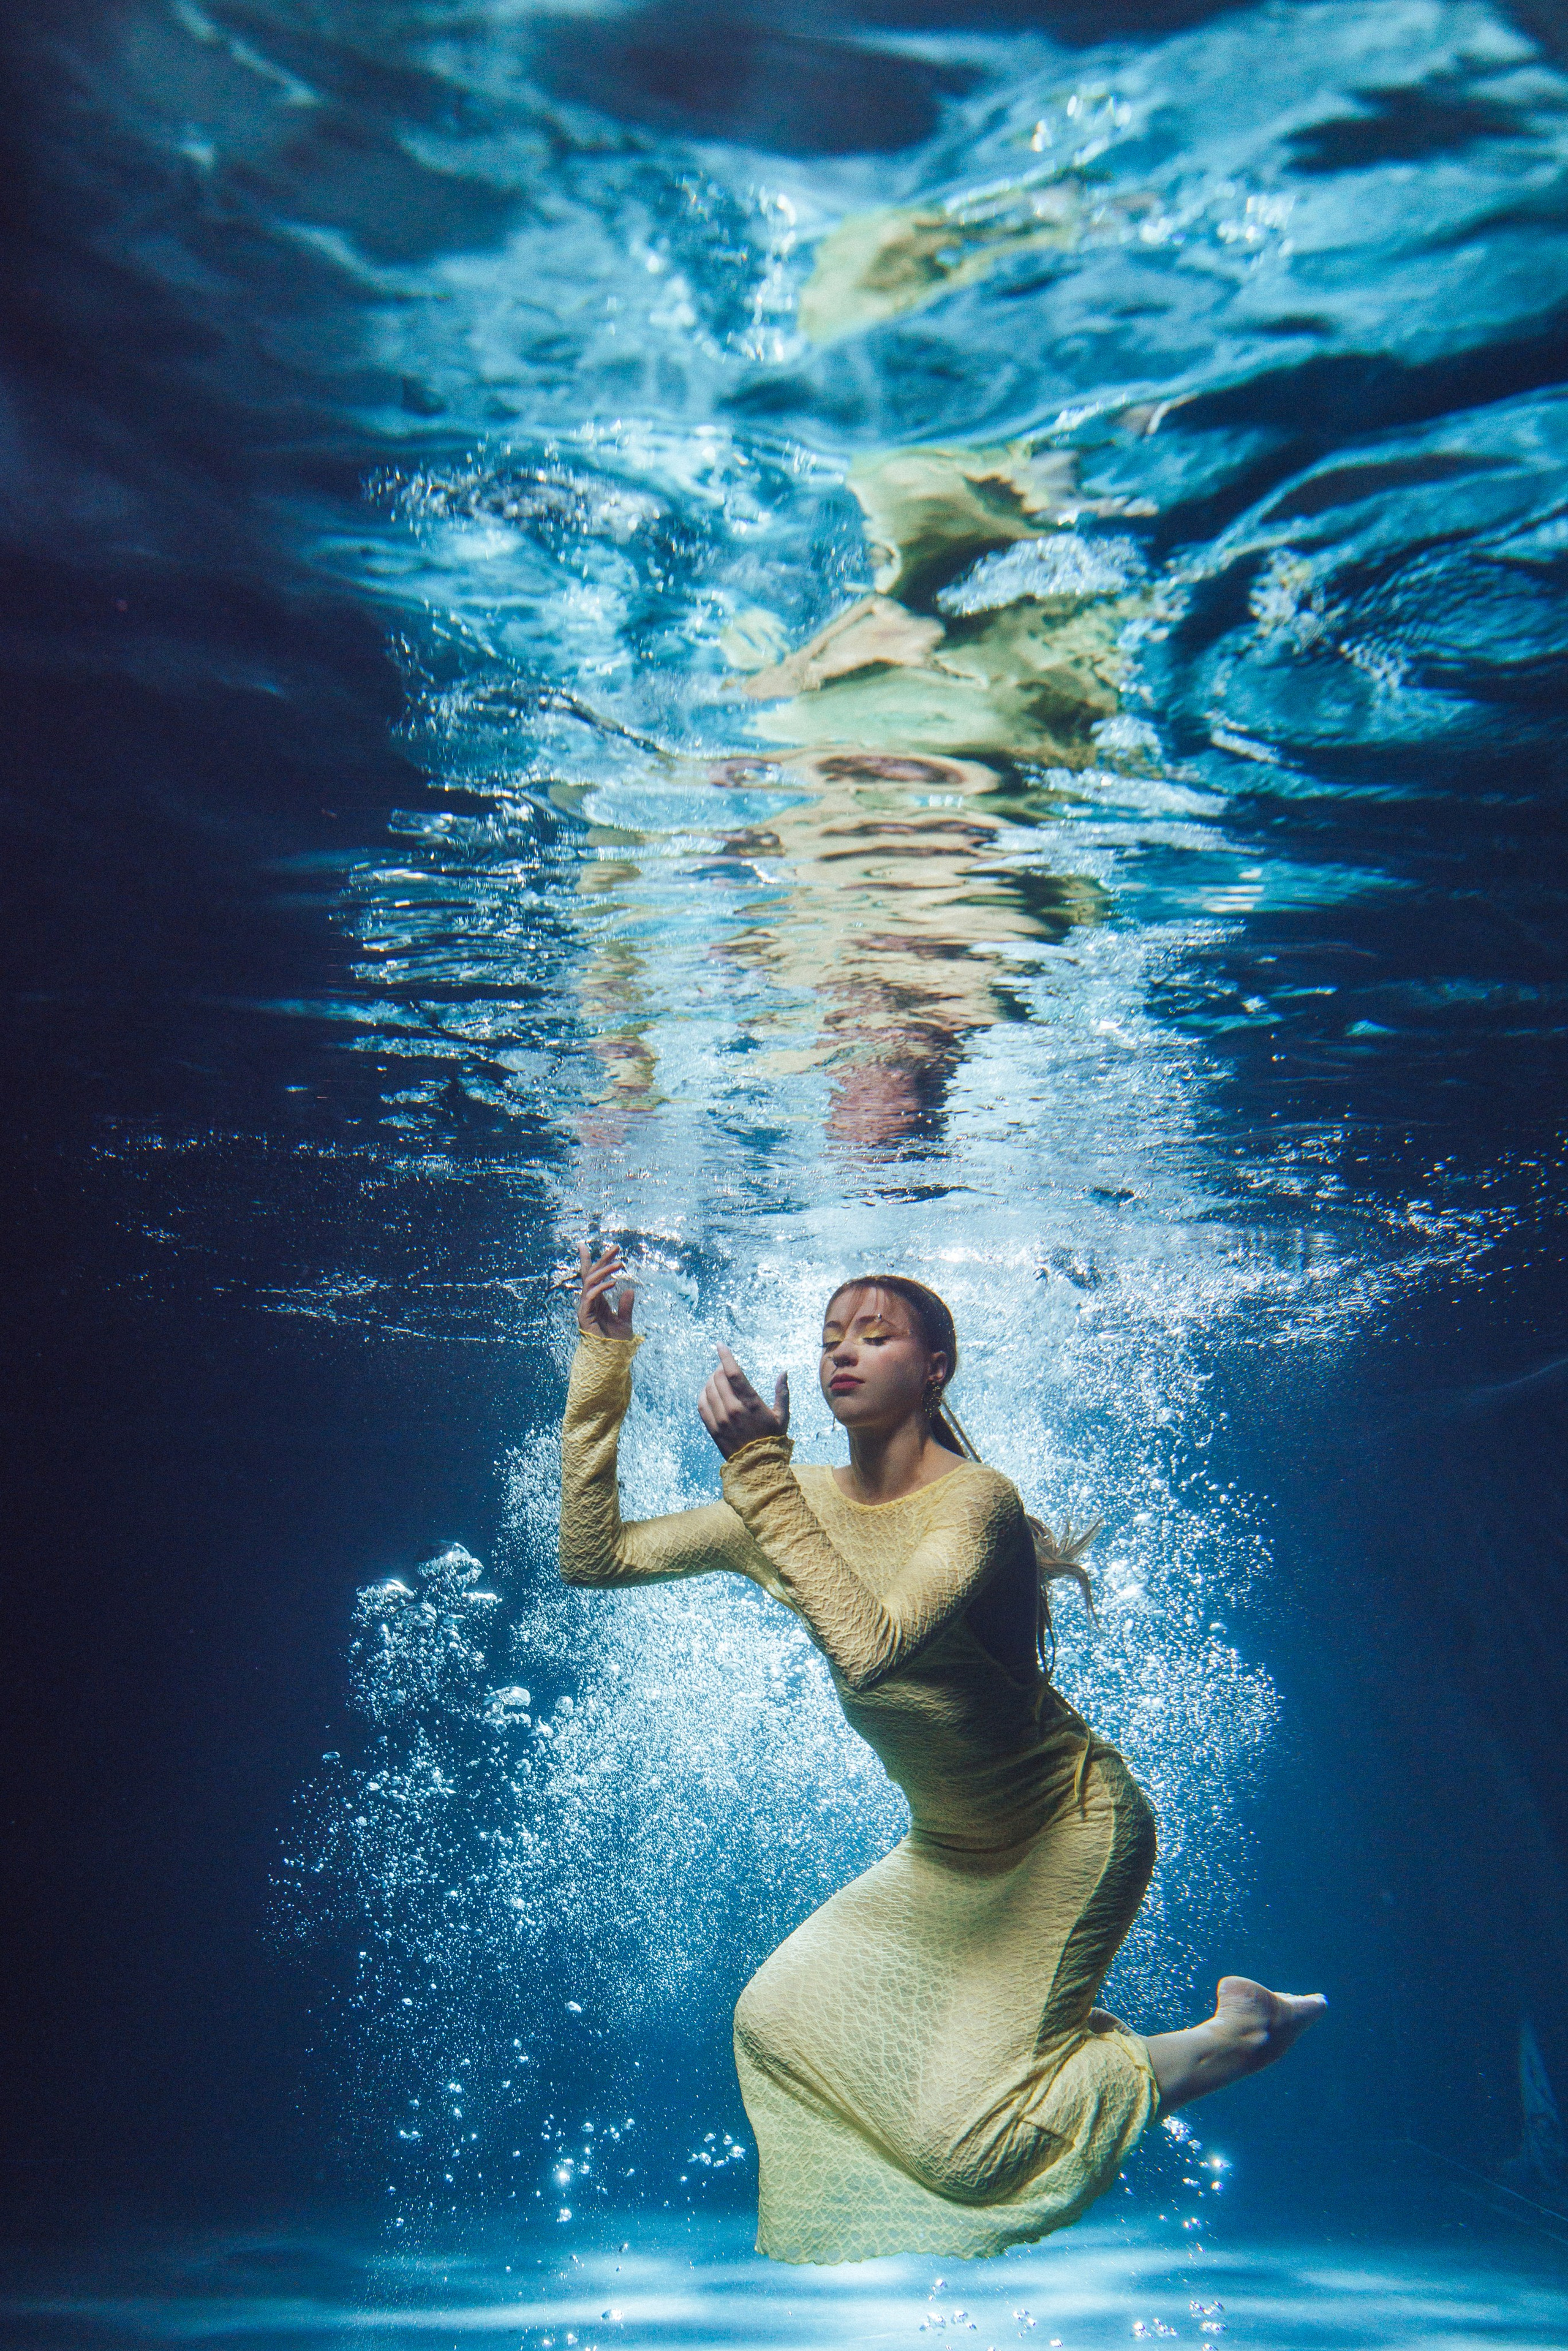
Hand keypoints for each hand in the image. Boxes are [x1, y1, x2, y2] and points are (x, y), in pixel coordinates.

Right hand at [577, 1239, 634, 1338]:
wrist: (611, 1360)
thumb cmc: (616, 1343)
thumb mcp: (625, 1321)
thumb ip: (625, 1306)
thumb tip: (629, 1290)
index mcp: (597, 1300)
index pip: (592, 1276)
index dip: (591, 1260)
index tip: (587, 1245)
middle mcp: (590, 1301)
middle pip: (592, 1274)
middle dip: (602, 1259)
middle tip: (616, 1247)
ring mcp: (586, 1308)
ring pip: (591, 1281)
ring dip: (605, 1270)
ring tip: (620, 1264)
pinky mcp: (585, 1315)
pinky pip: (591, 1296)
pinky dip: (601, 1287)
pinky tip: (613, 1282)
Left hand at [697, 1343, 788, 1458]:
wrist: (758, 1468)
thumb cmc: (773, 1440)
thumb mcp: (782, 1416)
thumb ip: (782, 1392)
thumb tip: (784, 1372)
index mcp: (751, 1404)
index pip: (734, 1373)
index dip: (725, 1356)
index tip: (719, 1345)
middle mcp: (733, 1410)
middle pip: (718, 1379)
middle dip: (719, 1368)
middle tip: (724, 1367)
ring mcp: (721, 1420)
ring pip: (708, 1390)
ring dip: (711, 1380)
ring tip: (718, 1379)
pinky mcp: (712, 1429)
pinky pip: (701, 1405)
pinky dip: (703, 1394)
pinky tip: (709, 1392)